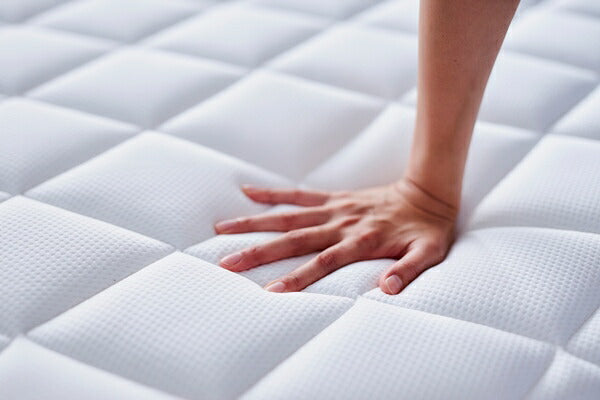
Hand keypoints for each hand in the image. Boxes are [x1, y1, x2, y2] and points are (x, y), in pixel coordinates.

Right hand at [214, 178, 457, 294]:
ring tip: (223, 228)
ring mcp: (334, 209)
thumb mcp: (427, 254)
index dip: (297, 277)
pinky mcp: (333, 199)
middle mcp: (341, 224)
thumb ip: (408, 271)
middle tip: (227, 263)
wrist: (428, 194)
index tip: (270, 291)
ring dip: (254, 223)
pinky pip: (299, 194)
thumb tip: (387, 289)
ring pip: (287, 215)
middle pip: (294, 238)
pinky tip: (248, 192)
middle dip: (259, 252)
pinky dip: (273, 193)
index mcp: (361, 241)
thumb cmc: (427, 230)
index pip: (323, 262)